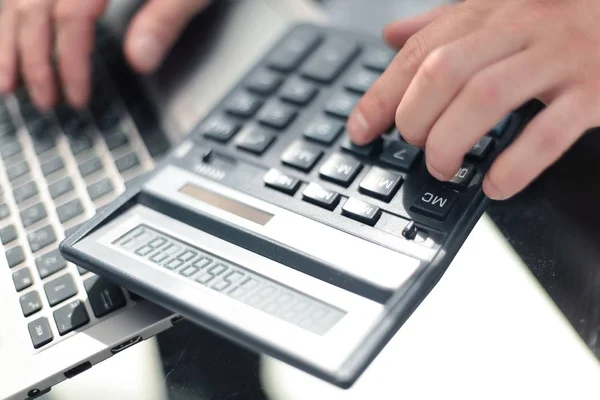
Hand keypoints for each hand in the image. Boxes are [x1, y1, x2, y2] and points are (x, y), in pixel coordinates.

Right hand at [0, 0, 211, 110]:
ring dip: (11, 39)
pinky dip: (15, 18)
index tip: (76, 97)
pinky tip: (11, 37)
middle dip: (35, 58)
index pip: (71, 14)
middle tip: (46, 101)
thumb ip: (166, 18)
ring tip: (6, 82)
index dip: (70, 60)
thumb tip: (140, 60)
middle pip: (35, 6)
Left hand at [347, 0, 599, 199]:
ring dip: (452, 141)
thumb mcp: (498, 10)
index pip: (417, 53)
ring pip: (485, 97)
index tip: (359, 131)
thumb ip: (445, 24)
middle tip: (415, 146)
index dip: (380, 96)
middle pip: (443, 71)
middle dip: (415, 119)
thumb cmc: (561, 15)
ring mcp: (559, 57)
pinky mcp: (595, 90)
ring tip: (443, 167)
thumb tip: (393, 36)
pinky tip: (496, 185)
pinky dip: (516, 165)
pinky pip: (549, 132)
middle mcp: (519, 27)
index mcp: (488, 12)